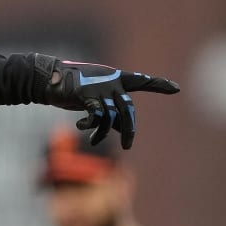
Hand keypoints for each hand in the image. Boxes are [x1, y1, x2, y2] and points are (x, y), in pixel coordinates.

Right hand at [43, 60, 179, 148]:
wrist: (49, 79)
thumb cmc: (73, 89)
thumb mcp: (95, 99)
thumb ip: (110, 110)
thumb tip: (122, 128)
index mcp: (116, 79)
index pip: (141, 81)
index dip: (158, 84)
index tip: (176, 89)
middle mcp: (111, 82)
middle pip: (127, 110)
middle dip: (129, 130)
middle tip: (127, 146)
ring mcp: (99, 88)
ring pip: (110, 117)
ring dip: (102, 133)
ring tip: (95, 141)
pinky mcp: (86, 94)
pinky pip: (95, 115)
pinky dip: (90, 125)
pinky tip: (82, 127)